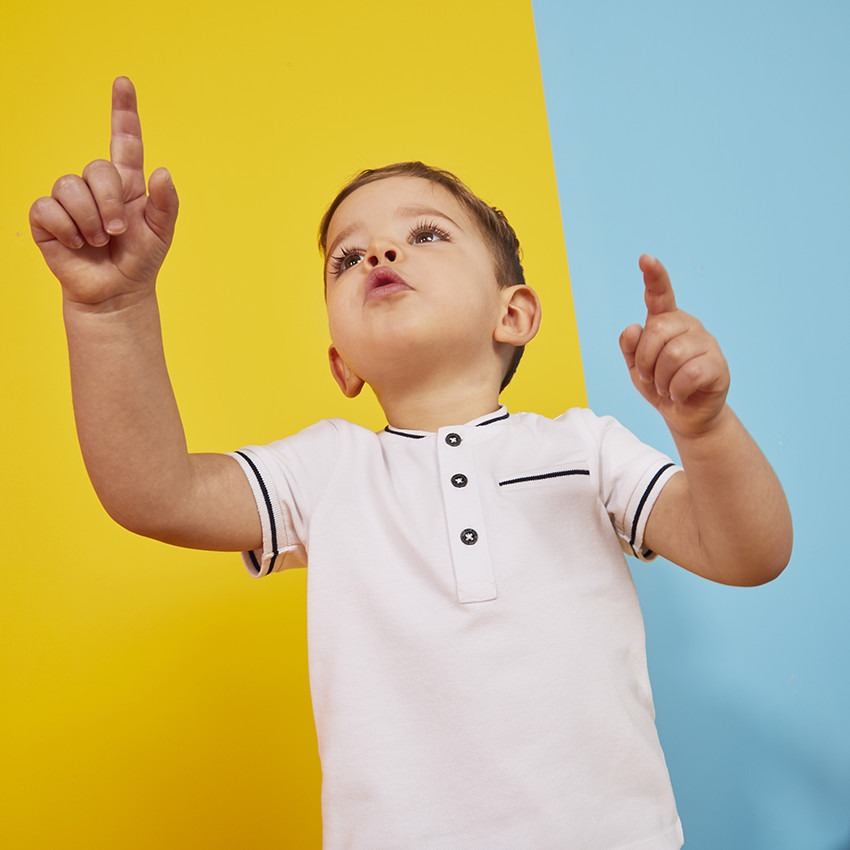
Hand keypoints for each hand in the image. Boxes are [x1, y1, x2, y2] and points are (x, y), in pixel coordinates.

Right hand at [29, 77, 178, 307]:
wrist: (116, 292)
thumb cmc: (141, 261)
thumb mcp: (161, 233)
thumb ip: (166, 204)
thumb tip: (163, 172)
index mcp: (127, 184)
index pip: (125, 140)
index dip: (123, 111)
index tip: (123, 82)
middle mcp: (96, 186)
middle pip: (96, 168)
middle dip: (110, 202)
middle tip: (117, 232)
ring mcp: (70, 200)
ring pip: (70, 186)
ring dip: (89, 220)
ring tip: (99, 241)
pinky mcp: (47, 218)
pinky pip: (48, 208)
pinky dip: (67, 230)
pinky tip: (77, 245)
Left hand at [619, 254, 729, 436]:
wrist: (684, 415)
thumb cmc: (660, 385)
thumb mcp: (636, 368)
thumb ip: (630, 348)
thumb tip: (633, 328)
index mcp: (666, 322)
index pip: (659, 294)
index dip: (654, 276)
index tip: (645, 258)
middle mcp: (687, 325)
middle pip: (657, 331)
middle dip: (645, 360)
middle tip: (651, 377)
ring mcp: (706, 343)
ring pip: (673, 354)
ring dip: (661, 379)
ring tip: (666, 387)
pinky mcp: (718, 364)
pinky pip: (690, 374)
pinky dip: (676, 390)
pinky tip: (680, 393)